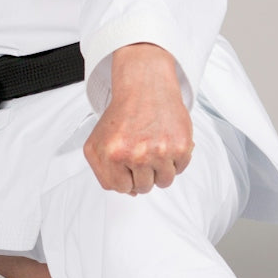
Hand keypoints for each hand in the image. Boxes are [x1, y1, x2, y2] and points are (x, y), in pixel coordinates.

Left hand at [83, 44, 193, 194]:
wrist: (146, 85)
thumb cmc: (122, 113)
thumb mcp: (97, 142)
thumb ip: (103, 173)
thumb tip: (129, 192)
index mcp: (114, 154)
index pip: (121, 188)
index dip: (125, 177)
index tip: (126, 162)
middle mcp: (137, 154)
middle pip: (144, 187)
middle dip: (142, 172)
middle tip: (140, 150)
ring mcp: (161, 151)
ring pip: (164, 181)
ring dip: (159, 169)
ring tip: (153, 147)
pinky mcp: (181, 146)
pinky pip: (180, 169)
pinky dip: (174, 159)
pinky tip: (166, 141)